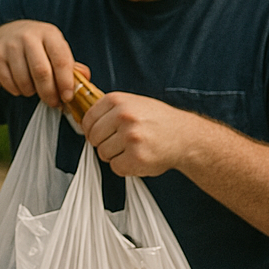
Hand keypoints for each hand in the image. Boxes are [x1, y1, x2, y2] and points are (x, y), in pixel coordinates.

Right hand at [0, 20, 89, 107]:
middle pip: (41, 72)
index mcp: (49, 34)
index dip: (66, 82)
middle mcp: (29, 36)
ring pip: (23, 80)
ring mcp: (10, 44)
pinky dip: (17, 90)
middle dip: (49, 93)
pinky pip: (8, 82)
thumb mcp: (55, 49)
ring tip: (35, 91)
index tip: (68, 97)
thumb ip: (71, 65)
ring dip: (32, 92)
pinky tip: (21, 86)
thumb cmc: (38, 47)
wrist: (5, 35)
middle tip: (53, 103)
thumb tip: (86, 78)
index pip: (61, 60)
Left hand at [79, 93, 201, 176]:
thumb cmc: (159, 120)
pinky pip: (116, 167)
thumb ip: (109, 109)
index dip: (91, 129)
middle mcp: (123, 117)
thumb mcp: (134, 103)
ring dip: (114, 155)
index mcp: (118, 101)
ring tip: (131, 148)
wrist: (186, 136)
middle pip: (93, 137)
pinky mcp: (136, 157)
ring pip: (103, 153)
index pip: (88, 118)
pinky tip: (137, 157)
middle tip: (119, 143)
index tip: (98, 133)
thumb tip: (83, 119)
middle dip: (102, 143)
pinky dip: (124, 166)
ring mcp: (130, 137)